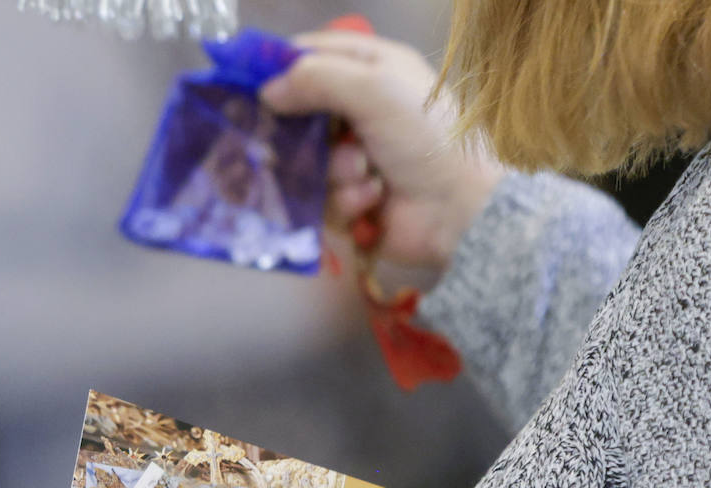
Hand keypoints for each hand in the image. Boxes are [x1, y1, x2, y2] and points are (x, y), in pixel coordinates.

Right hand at [261, 31, 505, 270]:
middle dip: (299, 131)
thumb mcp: (376, 89)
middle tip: (291, 141)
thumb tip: (266, 90)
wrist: (460, 210)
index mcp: (374, 70)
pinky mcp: (351, 199)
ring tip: (364, 173)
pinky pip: (323, 197)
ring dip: (334, 170)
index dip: (280, 66)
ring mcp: (356, 156)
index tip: (249, 84)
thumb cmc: (427, 138)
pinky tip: (373, 198)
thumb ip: (317, 78)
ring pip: (309, 160)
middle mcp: (362, 110)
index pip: (314, 55)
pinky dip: (347, 198)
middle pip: (301, 112)